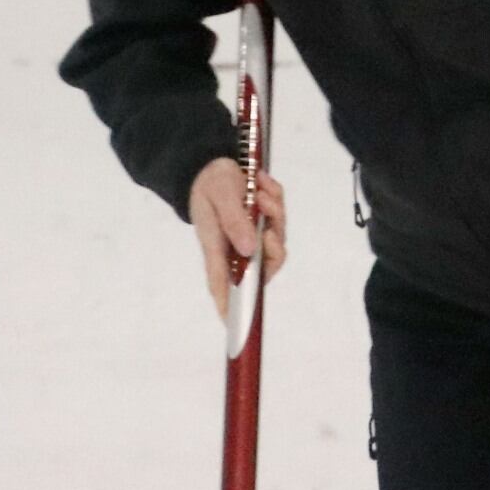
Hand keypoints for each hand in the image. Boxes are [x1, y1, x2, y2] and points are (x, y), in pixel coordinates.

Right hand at [186, 157, 288, 320]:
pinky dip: (276, 199)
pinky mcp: (263, 224)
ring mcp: (252, 236)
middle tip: (266, 215)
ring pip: (277, 240)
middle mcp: (237, 247)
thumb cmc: (208, 183)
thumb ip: (234, 222)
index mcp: (217, 247)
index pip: (223, 284)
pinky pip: (280, 219)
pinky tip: (262, 183)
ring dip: (275, 213)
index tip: (235, 327)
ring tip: (259, 190)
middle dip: (274, 244)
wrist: (212, 162)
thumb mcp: (219, 196)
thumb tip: (250, 250)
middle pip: (266, 265)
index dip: (230, 306)